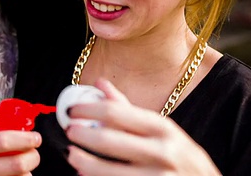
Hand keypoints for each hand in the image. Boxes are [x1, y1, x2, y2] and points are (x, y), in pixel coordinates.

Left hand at [65, 79, 220, 175]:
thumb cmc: (181, 159)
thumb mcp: (163, 131)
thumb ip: (129, 110)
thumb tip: (100, 84)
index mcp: (163, 129)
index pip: (115, 112)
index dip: (87, 109)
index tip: (72, 110)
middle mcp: (162, 152)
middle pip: (107, 141)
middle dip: (80, 135)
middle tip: (69, 131)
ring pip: (106, 171)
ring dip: (83, 162)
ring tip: (72, 155)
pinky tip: (86, 175)